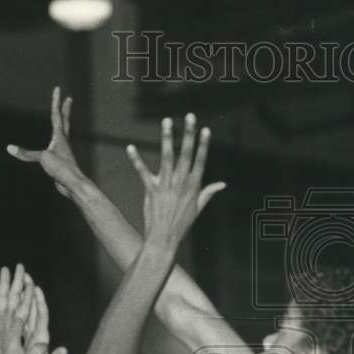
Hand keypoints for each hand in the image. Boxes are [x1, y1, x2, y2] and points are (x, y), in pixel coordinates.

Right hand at [6, 87, 85, 199]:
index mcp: (60, 137)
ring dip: (63, 123)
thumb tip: (9, 149)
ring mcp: (63, 151)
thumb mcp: (42, 158)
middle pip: (65, 121)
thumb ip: (26, 153)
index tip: (58, 89)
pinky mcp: (61, 160)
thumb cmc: (61, 169)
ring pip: (63, 133)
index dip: (56, 101)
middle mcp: (63, 142)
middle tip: (69, 99)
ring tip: (61, 119)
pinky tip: (54, 144)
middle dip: (65, 109)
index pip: (56, 115)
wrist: (72, 183)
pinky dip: (56, 140)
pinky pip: (57, 147)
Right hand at [10, 284, 67, 353]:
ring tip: (11, 281)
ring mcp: (21, 339)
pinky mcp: (11, 342)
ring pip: (19, 313)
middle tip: (23, 277)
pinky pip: (7, 321)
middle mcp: (32, 337)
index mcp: (41, 341)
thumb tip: (63, 350)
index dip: (39, 301)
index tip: (36, 287)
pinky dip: (2, 308)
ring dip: (16, 298)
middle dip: (27, 293)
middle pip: (30, 310)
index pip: (41, 316)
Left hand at [126, 114, 225, 249]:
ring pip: (167, 157)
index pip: (200, 160)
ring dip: (167, 138)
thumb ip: (209, 192)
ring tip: (167, 121)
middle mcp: (181, 182)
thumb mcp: (198, 207)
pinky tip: (130, 147)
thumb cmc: (182, 223)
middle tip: (190, 116)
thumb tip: (223, 184)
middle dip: (188, 134)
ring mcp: (166, 185)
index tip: (205, 129)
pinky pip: (142, 171)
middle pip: (186, 153)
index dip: (203, 144)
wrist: (165, 237)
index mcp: (193, 185)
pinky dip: (136, 159)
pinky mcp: (151, 189)